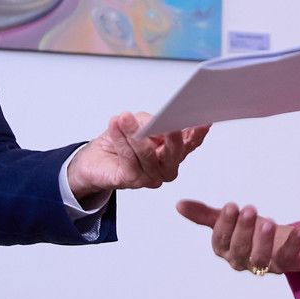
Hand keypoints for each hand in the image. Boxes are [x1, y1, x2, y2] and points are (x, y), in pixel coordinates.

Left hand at [67, 114, 207, 195]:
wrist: (96, 158)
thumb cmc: (123, 139)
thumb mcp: (141, 122)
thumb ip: (152, 123)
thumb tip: (158, 123)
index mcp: (175, 151)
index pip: (191, 142)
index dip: (198, 133)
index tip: (202, 122)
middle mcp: (166, 167)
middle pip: (174, 153)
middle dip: (171, 137)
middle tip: (167, 122)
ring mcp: (151, 176)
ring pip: (147, 155)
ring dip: (134, 133)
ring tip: (125, 118)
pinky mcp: (131, 180)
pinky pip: (128, 159)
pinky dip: (121, 140)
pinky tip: (116, 126)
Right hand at [176, 200, 299, 276]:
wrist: (281, 241)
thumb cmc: (250, 231)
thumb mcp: (228, 221)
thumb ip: (205, 215)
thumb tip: (179, 204)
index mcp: (226, 250)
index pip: (221, 241)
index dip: (225, 225)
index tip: (230, 206)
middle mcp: (243, 260)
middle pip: (240, 250)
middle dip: (243, 231)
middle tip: (248, 209)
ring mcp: (265, 264)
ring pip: (261, 259)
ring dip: (263, 241)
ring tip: (267, 221)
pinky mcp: (286, 263)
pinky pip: (289, 257)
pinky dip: (294, 243)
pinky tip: (299, 229)